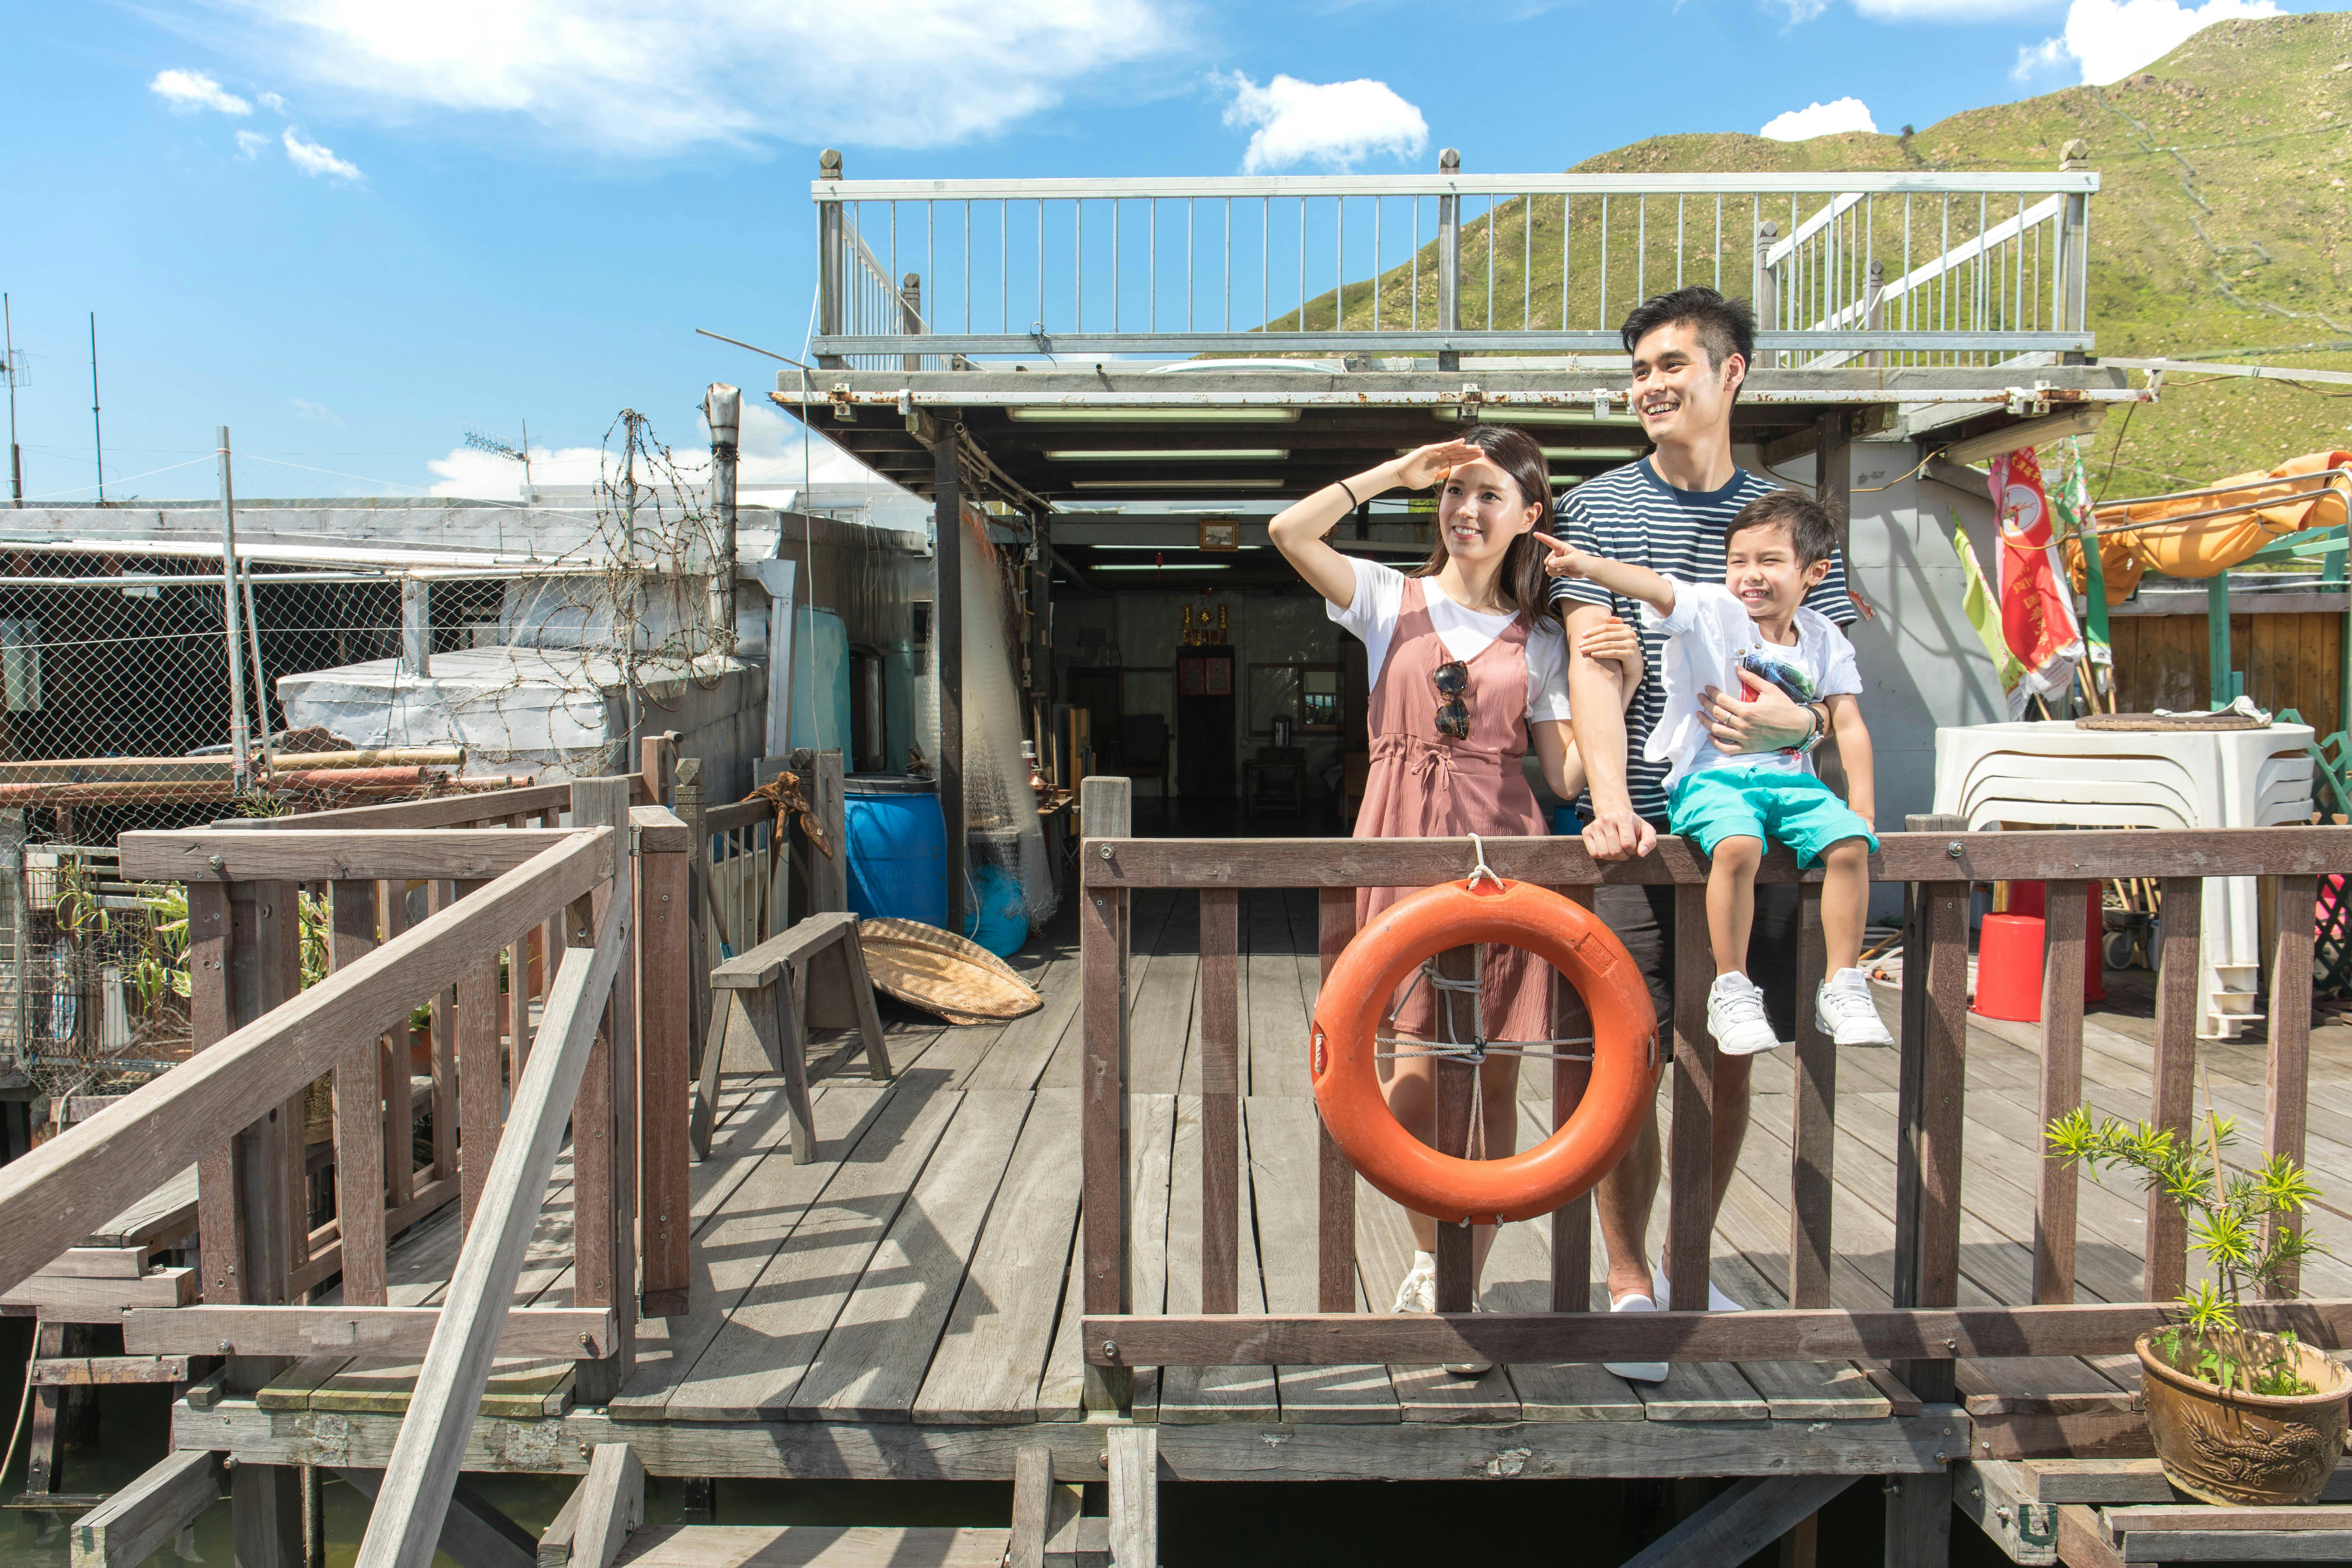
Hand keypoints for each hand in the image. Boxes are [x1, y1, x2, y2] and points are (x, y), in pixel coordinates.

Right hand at [1390, 439, 1484, 490]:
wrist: (1401, 476)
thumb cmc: (1413, 479)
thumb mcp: (1431, 479)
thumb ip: (1441, 474)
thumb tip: (1449, 471)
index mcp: (1441, 463)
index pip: (1458, 460)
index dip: (1468, 459)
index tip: (1479, 459)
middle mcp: (1439, 456)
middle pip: (1458, 454)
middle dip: (1470, 453)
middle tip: (1483, 453)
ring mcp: (1435, 452)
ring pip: (1453, 449)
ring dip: (1465, 448)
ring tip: (1477, 448)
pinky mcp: (1429, 450)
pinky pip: (1443, 446)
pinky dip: (1452, 444)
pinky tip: (1462, 442)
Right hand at [1536, 531, 1588, 579]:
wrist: (1586, 570)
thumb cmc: (1582, 561)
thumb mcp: (1572, 560)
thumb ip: (1561, 561)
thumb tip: (1549, 564)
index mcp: (1561, 547)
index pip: (1550, 541)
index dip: (1542, 537)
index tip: (1535, 533)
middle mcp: (1556, 553)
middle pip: (1547, 561)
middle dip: (1556, 566)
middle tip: (1566, 565)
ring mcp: (1556, 561)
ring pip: (1548, 567)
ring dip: (1557, 571)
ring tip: (1566, 568)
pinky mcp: (1556, 568)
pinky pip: (1549, 572)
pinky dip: (1556, 574)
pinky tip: (1563, 571)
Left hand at [1576, 615, 1640, 670]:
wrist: (1634, 664)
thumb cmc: (1623, 648)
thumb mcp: (1620, 637)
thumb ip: (1616, 626)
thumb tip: (1611, 617)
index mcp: (1626, 627)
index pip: (1606, 627)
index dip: (1593, 631)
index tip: (1582, 635)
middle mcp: (1630, 634)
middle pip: (1606, 636)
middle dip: (1591, 640)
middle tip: (1579, 645)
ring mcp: (1631, 644)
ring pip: (1608, 644)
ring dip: (1593, 647)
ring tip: (1583, 650)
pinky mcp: (1630, 654)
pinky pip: (1613, 653)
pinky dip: (1602, 654)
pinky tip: (1593, 655)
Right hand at [1582, 806, 1656, 861]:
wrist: (1613, 811)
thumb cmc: (1632, 824)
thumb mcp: (1646, 829)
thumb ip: (1649, 841)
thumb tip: (1642, 853)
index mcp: (1623, 817)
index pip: (1628, 844)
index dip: (1633, 850)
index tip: (1633, 846)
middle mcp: (1606, 819)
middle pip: (1615, 851)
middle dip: (1623, 855)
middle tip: (1625, 849)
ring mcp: (1595, 825)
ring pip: (1604, 853)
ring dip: (1612, 857)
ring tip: (1616, 849)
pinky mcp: (1586, 832)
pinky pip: (1593, 853)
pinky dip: (1601, 856)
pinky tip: (1607, 848)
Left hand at [1697, 667, 1812, 753]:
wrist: (1798, 728)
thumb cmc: (1785, 707)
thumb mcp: (1770, 690)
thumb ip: (1752, 680)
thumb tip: (1737, 668)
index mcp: (1747, 710)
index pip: (1722, 700)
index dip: (1711, 693)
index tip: (1706, 688)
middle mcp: (1743, 725)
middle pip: (1716, 714)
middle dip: (1705, 704)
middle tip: (1699, 698)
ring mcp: (1744, 738)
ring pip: (1717, 731)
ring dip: (1705, 722)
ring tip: (1699, 714)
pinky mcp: (1747, 748)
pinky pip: (1726, 749)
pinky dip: (1715, 743)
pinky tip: (1710, 735)